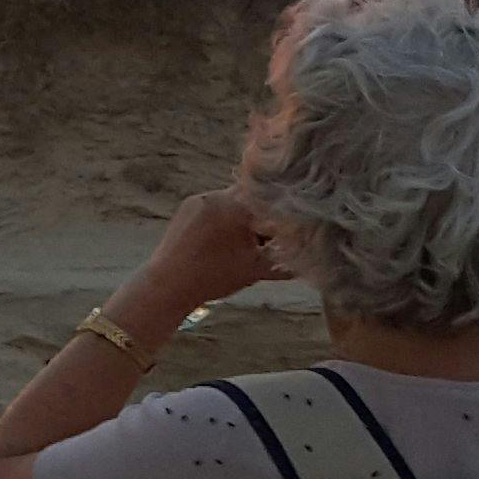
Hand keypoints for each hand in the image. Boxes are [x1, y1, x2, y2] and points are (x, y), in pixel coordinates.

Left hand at [119, 189, 277, 326]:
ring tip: (240, 242)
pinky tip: (221, 239)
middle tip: (264, 239)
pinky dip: (223, 217)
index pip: (272, 199)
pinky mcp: (188, 206)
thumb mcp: (256, 269)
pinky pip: (213, 204)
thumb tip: (309, 259)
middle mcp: (220, 195)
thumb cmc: (215, 277)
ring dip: (241, 216)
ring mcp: (201, 198)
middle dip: (261, 216)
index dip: (283, 213)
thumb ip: (285, 260)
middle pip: (252, 198)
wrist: (169, 283)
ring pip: (232, 200)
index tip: (286, 230)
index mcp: (239, 206)